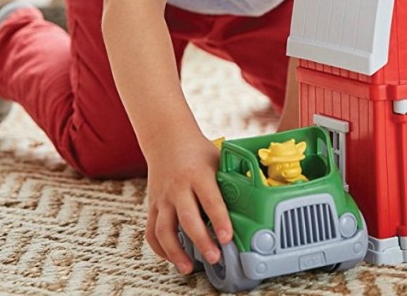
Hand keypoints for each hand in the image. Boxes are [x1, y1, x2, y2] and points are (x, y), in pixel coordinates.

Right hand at [144, 136, 232, 273]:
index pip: (211, 200)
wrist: (167, 139)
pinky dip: (159, 248)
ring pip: (164, 230)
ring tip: (188, 268)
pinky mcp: (152, 205)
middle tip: (214, 257)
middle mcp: (178, 187)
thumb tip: (256, 198)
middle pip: (188, 219)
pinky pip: (151, 231)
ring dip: (176, 252)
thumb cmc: (198, 152)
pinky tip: (172, 257)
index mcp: (198, 174)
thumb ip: (232, 179)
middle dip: (201, 241)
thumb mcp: (219, 160)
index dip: (220, 221)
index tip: (228, 238)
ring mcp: (163, 198)